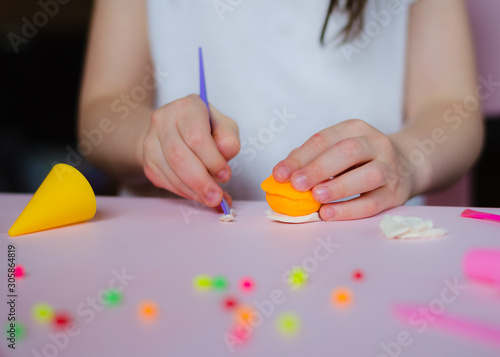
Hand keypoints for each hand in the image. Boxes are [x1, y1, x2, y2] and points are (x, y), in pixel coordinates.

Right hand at [142, 94, 239, 207]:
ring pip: (171, 172)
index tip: (226, 176)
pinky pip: (166, 182)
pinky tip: (198, 194)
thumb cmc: (205, 128)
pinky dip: (185, 192)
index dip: (212, 160)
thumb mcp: (224, 126)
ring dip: (194, 191)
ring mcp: (151, 141)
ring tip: (212, 198)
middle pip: (179, 156)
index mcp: (186, 108)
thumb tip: (225, 155)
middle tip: (217, 197)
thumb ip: (229, 138)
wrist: (174, 131)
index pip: (196, 137)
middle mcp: (163, 120)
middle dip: (201, 181)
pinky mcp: (147, 161)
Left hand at [272, 119, 415, 219]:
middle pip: (348, 152)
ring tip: (316, 197)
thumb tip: (282, 174)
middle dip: (318, 168)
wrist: (407, 163)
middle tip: (296, 184)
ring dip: (338, 187)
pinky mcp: (395, 193)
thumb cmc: (360, 158)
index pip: (325, 139)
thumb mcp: (338, 148)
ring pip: (368, 175)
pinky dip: (349, 209)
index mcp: (355, 129)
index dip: (300, 157)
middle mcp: (376, 144)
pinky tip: (328, 214)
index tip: (279, 174)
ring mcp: (389, 168)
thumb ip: (310, 158)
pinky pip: (373, 203)